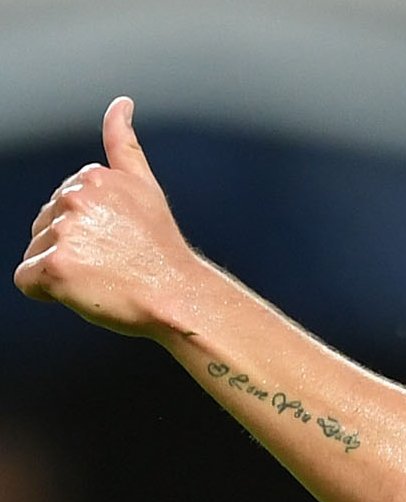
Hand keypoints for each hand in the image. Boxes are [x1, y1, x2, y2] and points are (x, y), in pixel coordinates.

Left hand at [14, 97, 196, 336]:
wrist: (178, 294)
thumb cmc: (161, 249)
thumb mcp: (146, 187)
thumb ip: (124, 143)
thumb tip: (120, 102)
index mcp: (93, 177)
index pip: (61, 207)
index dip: (88, 230)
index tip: (120, 239)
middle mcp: (76, 198)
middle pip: (43, 229)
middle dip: (70, 249)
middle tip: (113, 261)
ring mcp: (65, 232)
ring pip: (35, 254)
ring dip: (62, 271)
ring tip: (103, 276)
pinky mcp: (55, 267)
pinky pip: (27, 281)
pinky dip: (48, 293)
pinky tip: (83, 290)